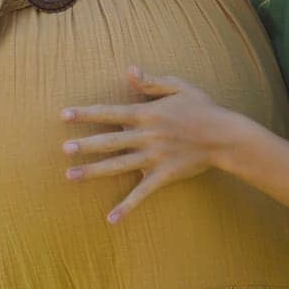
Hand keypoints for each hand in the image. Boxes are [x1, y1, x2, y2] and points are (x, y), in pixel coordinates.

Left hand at [59, 66, 234, 224]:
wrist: (225, 136)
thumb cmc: (203, 107)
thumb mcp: (179, 86)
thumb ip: (152, 81)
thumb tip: (129, 70)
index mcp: (147, 113)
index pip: (110, 112)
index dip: (86, 113)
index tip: (64, 114)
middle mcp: (146, 136)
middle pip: (110, 141)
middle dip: (85, 145)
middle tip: (63, 150)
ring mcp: (154, 157)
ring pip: (118, 165)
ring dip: (93, 171)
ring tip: (70, 176)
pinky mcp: (164, 175)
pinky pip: (142, 193)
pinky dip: (127, 206)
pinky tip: (111, 219)